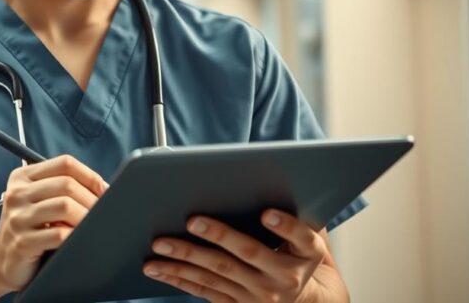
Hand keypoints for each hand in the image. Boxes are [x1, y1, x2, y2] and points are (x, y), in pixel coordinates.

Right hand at [0, 155, 108, 293]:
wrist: (1, 261)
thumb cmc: (29, 228)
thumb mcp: (38, 200)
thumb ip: (61, 189)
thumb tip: (103, 189)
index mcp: (22, 177)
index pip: (64, 164)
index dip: (90, 176)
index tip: (104, 191)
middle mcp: (17, 193)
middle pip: (67, 184)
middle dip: (92, 199)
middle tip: (102, 213)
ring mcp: (18, 218)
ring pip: (65, 206)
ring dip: (86, 217)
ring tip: (91, 226)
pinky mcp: (23, 242)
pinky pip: (59, 234)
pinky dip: (75, 235)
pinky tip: (77, 239)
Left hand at [142, 210, 346, 302]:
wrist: (306, 302)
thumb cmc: (300, 257)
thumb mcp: (311, 238)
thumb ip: (300, 213)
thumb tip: (279, 178)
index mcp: (306, 254)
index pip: (301, 238)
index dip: (286, 226)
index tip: (267, 213)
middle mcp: (284, 277)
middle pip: (248, 253)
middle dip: (218, 236)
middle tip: (191, 221)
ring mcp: (259, 295)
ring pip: (217, 274)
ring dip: (184, 258)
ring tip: (159, 244)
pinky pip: (204, 290)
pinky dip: (178, 278)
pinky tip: (157, 268)